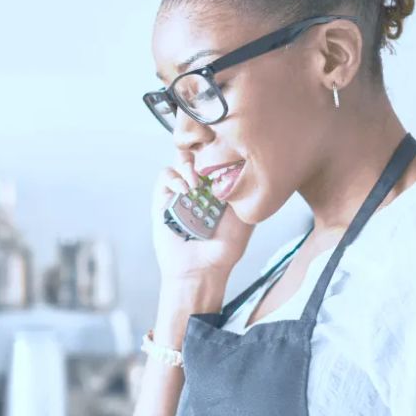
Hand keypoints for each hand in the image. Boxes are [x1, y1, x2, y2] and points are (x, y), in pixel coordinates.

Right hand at [151, 157, 254, 284]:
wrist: (202, 270)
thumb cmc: (224, 248)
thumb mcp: (247, 217)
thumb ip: (249, 193)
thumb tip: (252, 167)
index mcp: (219, 187)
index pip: (217, 155)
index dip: (219, 146)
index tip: (226, 145)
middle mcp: (199, 186)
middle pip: (197, 152)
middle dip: (201, 148)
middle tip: (208, 158)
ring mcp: (180, 192)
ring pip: (179, 160)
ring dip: (187, 164)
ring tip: (195, 182)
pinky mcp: (163, 201)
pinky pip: (165, 178)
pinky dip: (174, 179)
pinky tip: (185, 191)